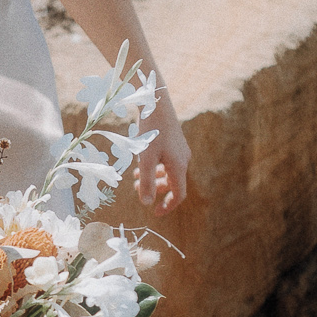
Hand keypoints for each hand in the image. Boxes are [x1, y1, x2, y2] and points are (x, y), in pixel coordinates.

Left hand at [139, 86, 189, 212]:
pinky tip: (140, 162)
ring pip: (169, 172)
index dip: (168, 206)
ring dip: (153, 178)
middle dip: (156, 190)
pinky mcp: (173, 140)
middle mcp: (183, 158)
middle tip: (137, 190)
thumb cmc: (150, 130)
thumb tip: (147, 203)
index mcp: (179, 165)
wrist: (156, 102)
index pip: (179, 194)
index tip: (155, 213)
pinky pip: (166, 161)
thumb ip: (146, 181)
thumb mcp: (145, 158)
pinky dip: (154, 167)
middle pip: (173, 183)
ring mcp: (179, 149)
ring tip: (133, 177)